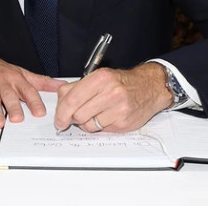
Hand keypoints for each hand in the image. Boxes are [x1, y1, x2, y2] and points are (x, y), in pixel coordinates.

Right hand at [0, 45, 64, 128]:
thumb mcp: (20, 72)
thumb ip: (40, 81)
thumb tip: (61, 85)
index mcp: (15, 78)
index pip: (27, 90)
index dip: (34, 101)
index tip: (40, 113)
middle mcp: (2, 82)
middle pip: (9, 96)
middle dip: (13, 107)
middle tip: (17, 119)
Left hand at [54, 62, 171, 132]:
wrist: (149, 87)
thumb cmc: (122, 82)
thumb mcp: (99, 77)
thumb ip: (77, 87)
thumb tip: (60, 101)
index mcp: (100, 78)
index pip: (72, 98)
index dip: (61, 112)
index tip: (59, 119)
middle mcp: (110, 92)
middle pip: (78, 114)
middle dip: (73, 118)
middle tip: (75, 116)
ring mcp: (118, 109)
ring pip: (88, 125)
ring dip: (87, 123)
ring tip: (95, 113)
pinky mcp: (124, 123)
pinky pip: (101, 130)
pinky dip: (100, 126)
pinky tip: (106, 117)